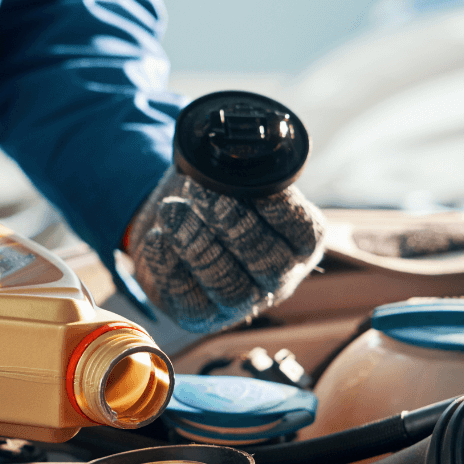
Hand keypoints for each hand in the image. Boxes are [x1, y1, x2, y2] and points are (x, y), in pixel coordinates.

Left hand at [127, 168, 324, 332]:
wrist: (174, 230)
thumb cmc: (213, 200)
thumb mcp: (234, 181)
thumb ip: (240, 171)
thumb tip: (229, 147)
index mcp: (299, 242)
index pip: (305, 231)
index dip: (281, 209)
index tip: (251, 184)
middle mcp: (277, 278)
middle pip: (268, 263)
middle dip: (235, 226)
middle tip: (206, 196)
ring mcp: (240, 302)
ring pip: (228, 287)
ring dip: (198, 245)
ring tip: (172, 211)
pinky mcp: (200, 316)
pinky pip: (188, 299)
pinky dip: (169, 264)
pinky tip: (158, 236)